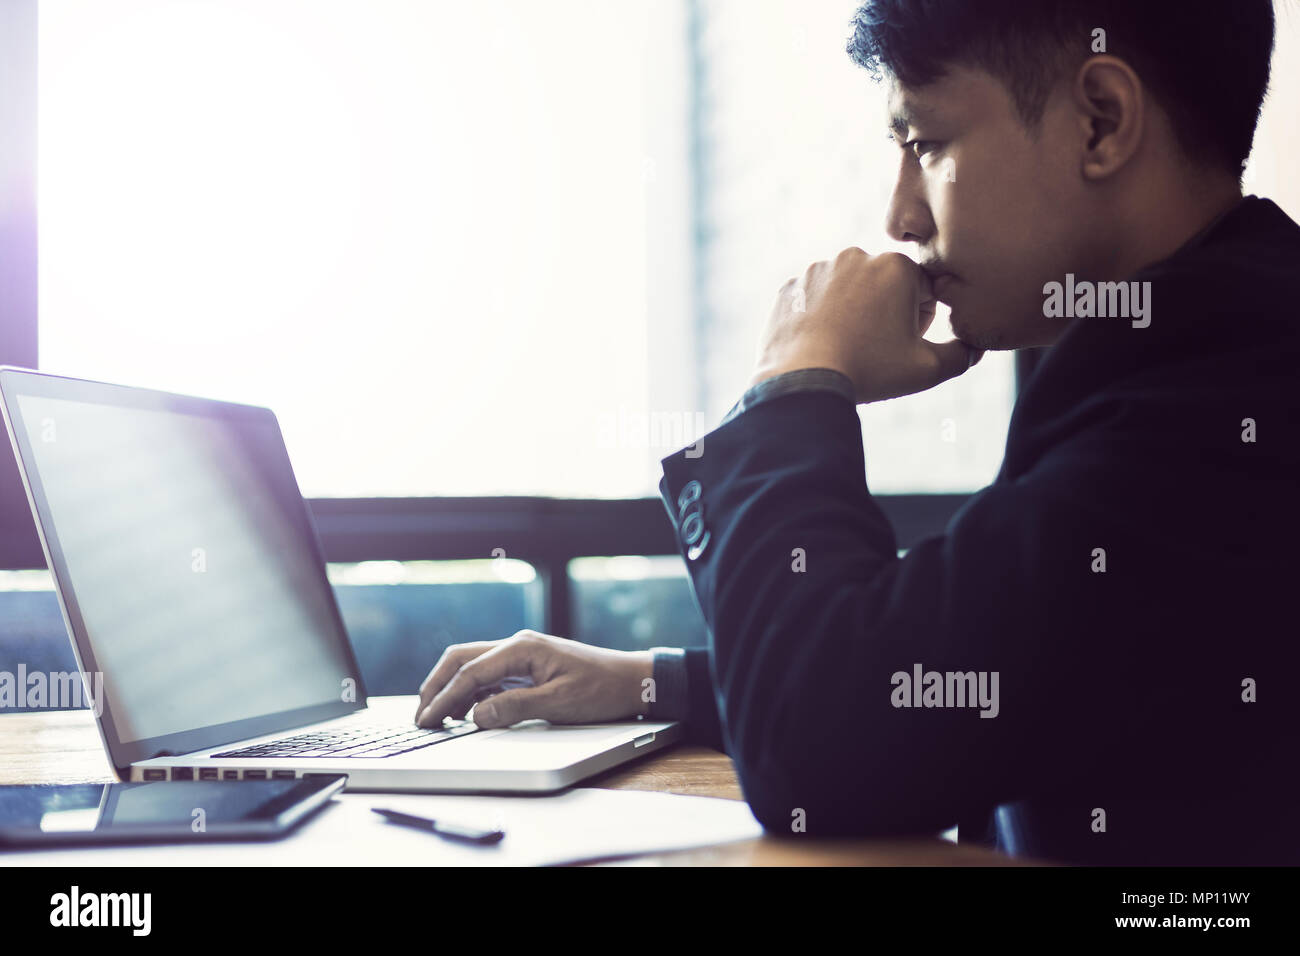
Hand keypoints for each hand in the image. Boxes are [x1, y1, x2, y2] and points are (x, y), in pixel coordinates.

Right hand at [413, 631, 654, 728]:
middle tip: (420, 717)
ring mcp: (521, 654)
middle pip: (461, 660)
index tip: (427, 721)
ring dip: (451, 689)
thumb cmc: (601, 689)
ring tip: (436, 717)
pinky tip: (465, 712)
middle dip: (436, 687)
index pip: (470, 672)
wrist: (631, 681)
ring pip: (471, 666)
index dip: (444, 698)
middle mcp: (517, 645)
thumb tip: (475, 716)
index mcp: (522, 648)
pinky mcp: (526, 667)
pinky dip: (470, 692)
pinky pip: (488, 676)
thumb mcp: (559, 703)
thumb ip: (515, 708)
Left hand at [750, 248, 981, 402]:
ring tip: (845, 345)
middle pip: (885, 285)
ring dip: (852, 311)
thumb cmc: (869, 371)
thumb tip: (975, 346)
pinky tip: (819, 342)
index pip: (924, 291)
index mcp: (897, 267)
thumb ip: (962, 355)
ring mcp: (818, 269)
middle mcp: (857, 256)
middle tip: (874, 347)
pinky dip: (819, 317)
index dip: (920, 321)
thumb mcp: (927, 369)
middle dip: (886, 312)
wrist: (803, 381)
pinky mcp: (791, 287)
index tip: (902, 343)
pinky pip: (813, 299)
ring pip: (847, 290)